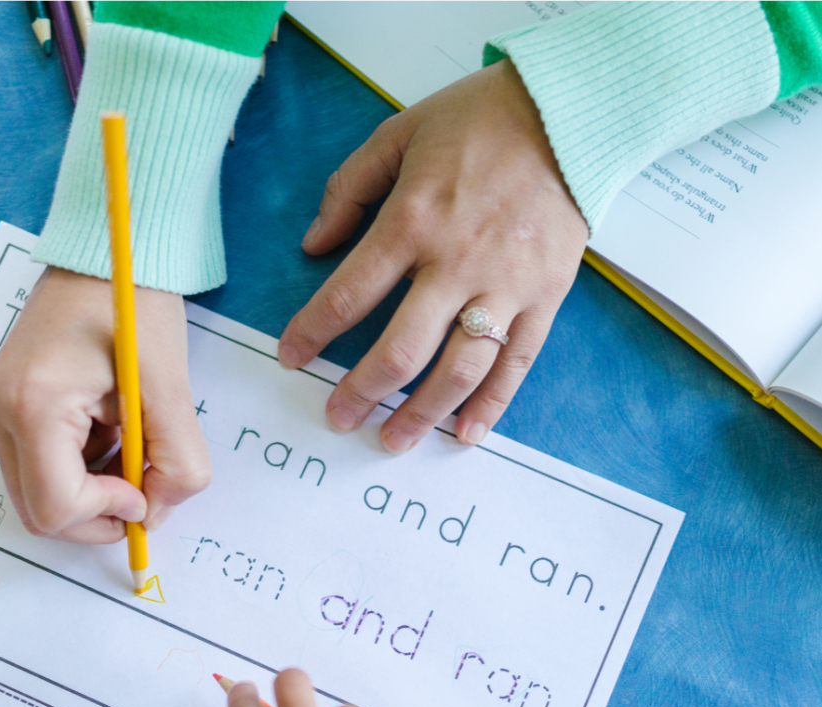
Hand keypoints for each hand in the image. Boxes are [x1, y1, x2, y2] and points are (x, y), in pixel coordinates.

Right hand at [0, 267, 211, 541]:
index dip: (107, 514)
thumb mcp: (170, 388)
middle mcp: (0, 409)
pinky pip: (38, 464)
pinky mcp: (5, 403)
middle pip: (39, 512)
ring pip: (38, 493)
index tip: (144, 491)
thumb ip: (176, 461)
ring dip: (89, 490)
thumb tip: (157, 513)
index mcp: (34, 404)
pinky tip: (107, 429)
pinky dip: (78, 467)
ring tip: (126, 441)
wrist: (104, 251)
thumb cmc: (134, 302)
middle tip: (142, 488)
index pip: (56, 506)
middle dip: (96, 514)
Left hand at [279, 59, 587, 451]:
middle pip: (401, 350)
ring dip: (421, 413)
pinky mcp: (545, 297)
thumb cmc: (479, 121)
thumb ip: (347, 189)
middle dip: (362, 391)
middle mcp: (457, 263)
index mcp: (412, 222)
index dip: (312, 332)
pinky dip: (491, 406)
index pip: (349, 295)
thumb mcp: (397, 134)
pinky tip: (464, 435)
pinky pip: (516, 364)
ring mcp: (506, 286)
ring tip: (391, 440)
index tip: (290, 356)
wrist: (570, 112)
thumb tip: (312, 245)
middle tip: (338, 417)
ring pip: (458, 370)